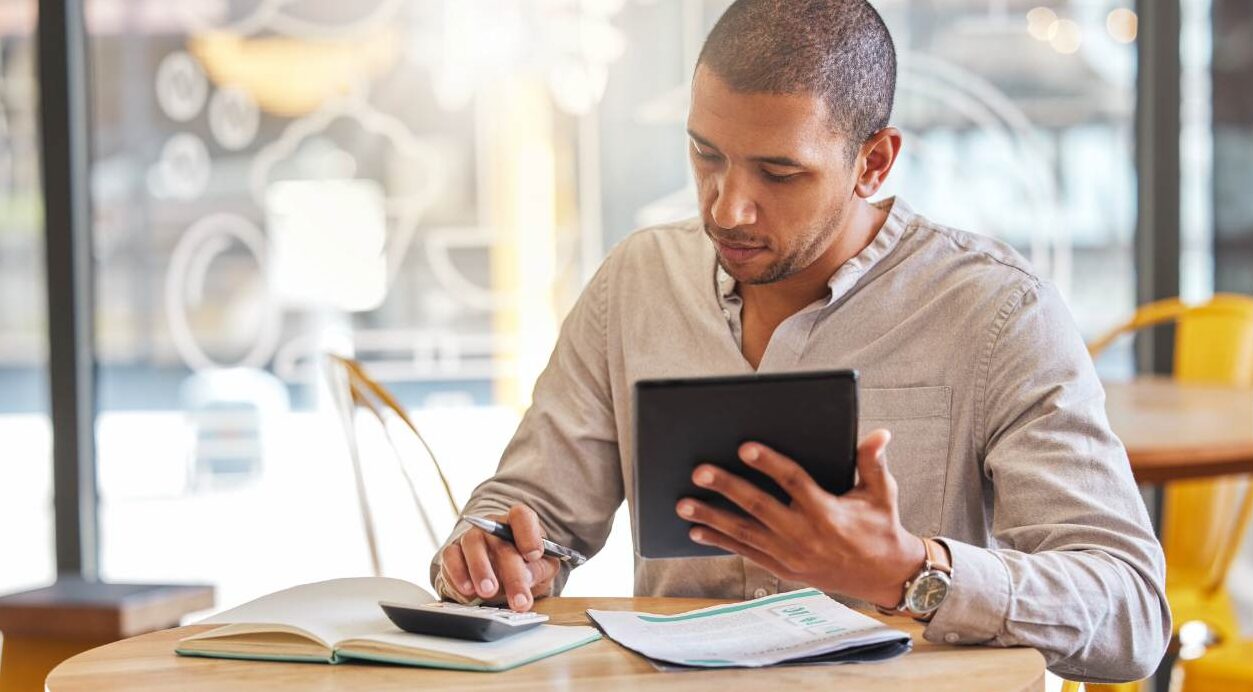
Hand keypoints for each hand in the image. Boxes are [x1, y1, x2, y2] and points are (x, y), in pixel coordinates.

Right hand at [439, 504, 559, 610]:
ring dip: (481, 570)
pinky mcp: (452, 552)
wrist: (498, 578)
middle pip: (500, 541)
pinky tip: (468, 590)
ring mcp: (471, 537)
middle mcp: (492, 526)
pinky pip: (451, 558)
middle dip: (511, 574)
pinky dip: (458, 574)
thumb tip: (528, 576)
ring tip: (489, 592)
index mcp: (518, 524)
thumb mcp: (541, 569)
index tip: (533, 555)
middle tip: (519, 599)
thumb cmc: (524, 568)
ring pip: (472, 545)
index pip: (521, 517)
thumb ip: (538, 570)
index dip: (528, 534)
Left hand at [676, 429, 926, 607]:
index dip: (768, 464)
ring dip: (711, 517)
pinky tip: (695, 529)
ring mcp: (791, 555)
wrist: (884, 576)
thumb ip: (872, 462)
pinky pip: (746, 553)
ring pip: (744, 533)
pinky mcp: (784, 569)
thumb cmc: (881, 526)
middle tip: (699, 471)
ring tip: (682, 502)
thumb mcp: (882, 493)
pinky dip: (720, 541)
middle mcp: (805, 535)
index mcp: (828, 511)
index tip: (744, 447)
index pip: (793, 482)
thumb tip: (880, 433)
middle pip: (759, 507)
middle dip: (727, 488)